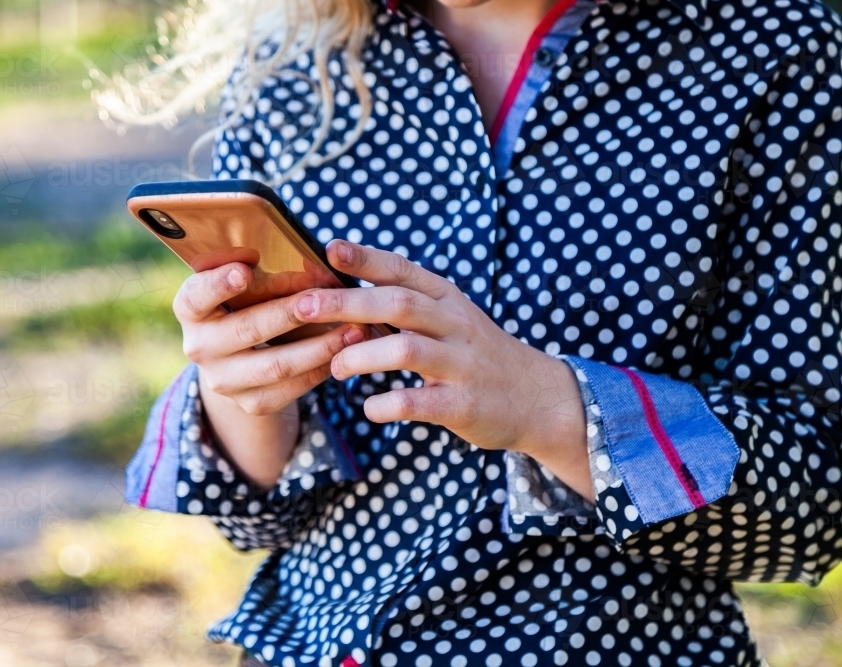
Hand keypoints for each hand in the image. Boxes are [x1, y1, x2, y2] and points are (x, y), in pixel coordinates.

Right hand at [174, 261, 367, 486]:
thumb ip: (266, 275)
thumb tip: (314, 265)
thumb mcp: (247, 287)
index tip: (245, 269)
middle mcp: (199, 347)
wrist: (239, 360)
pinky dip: (322, 368)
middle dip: (290, 312)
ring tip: (354, 329)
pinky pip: (292, 388)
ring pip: (277, 364)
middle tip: (326, 298)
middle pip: (247, 329)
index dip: (219, 284)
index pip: (196, 296)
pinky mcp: (251, 404)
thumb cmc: (248, 305)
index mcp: (190, 309)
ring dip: (320, 346)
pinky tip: (345, 353)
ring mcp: (223, 381)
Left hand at [293, 240, 592, 499]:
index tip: (328, 248)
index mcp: (446, 299)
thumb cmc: (477, 355)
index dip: (365, 258)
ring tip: (335, 368)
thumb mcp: (449, 318)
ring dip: (362, 356)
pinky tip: (369, 408)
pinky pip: (420, 402)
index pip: (402, 270)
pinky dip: (388, 405)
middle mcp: (454, 325)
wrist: (538, 397)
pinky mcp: (465, 404)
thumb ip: (403, 305)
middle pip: (397, 304)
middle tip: (302, 307)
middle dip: (345, 303)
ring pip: (407, 350)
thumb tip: (341, 290)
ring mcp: (461, 365)